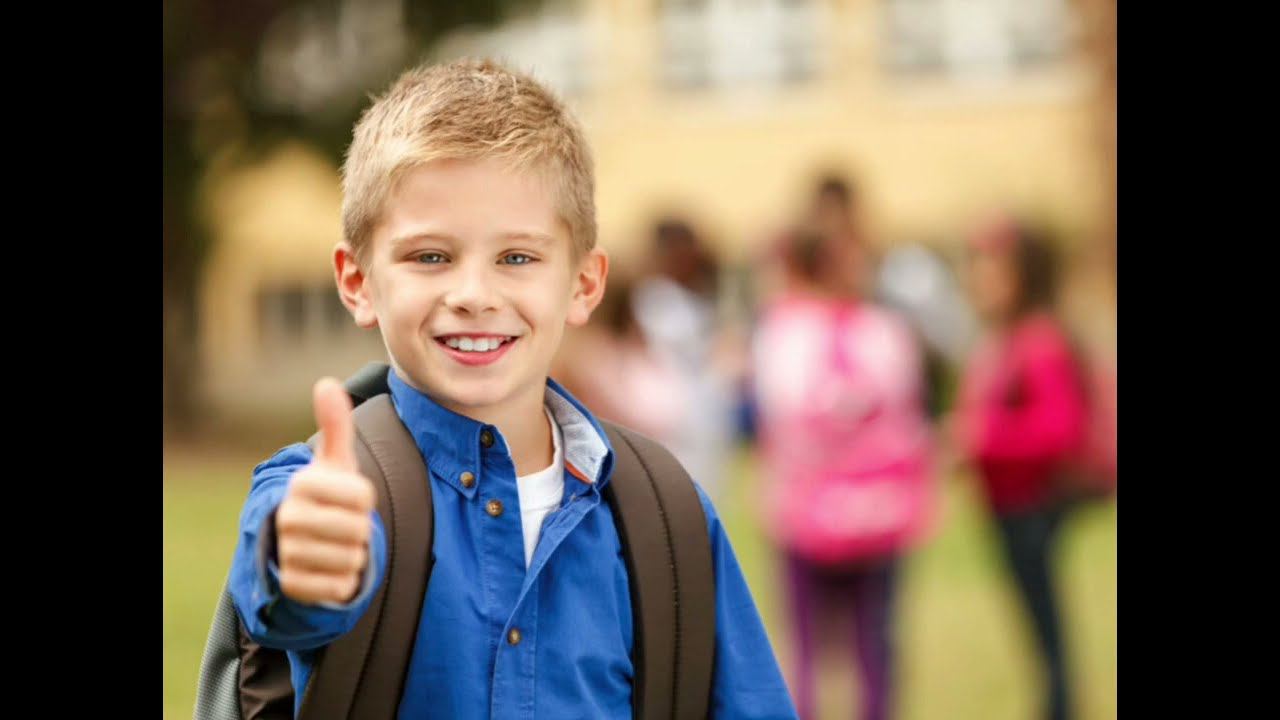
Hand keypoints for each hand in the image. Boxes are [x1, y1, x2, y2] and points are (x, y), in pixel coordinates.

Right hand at [274, 378, 375, 604]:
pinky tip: (329, 569)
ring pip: (352, 558)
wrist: (300, 544)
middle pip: (359, 528)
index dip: (365, 500)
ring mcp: (287, 553)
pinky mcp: (292, 585)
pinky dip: (345, 581)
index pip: (362, 495)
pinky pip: (341, 585)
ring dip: (354, 555)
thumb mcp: (334, 463)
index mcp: (302, 484)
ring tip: (336, 545)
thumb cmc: (327, 496)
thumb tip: (326, 383)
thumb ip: (335, 425)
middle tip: (344, 525)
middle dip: (361, 529)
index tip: (349, 499)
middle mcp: (288, 517)